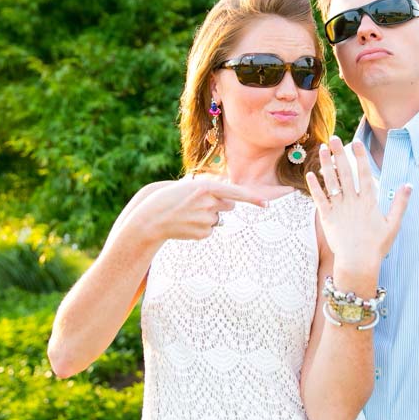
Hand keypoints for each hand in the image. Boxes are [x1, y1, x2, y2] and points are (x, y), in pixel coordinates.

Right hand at [136, 178, 266, 241]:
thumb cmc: (169, 198)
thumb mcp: (189, 186)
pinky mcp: (202, 233)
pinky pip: (210, 230)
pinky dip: (201, 227)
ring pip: (218, 218)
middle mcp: (208, 203)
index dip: (254, 198)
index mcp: (206, 187)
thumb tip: (229, 198)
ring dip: (208, 216)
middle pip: (230, 205)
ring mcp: (205, 219)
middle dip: (221, 204)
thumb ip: (210, 189)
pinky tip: (187, 224)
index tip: (267, 204)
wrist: (151, 218)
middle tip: (200, 204)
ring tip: (188, 214)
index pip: (237, 192)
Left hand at [306, 136, 410, 269]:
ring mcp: (339, 209)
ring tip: (322, 149)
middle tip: (334, 138)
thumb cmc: (377, 246)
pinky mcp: (327, 218)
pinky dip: (315, 186)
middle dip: (339, 153)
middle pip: (345, 173)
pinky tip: (310, 174)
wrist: (357, 263)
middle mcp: (352, 202)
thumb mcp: (393, 225)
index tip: (356, 142)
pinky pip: (319, 199)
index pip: (364, 173)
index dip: (360, 156)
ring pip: (331, 182)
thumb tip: (409, 185)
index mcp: (369, 202)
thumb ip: (400, 204)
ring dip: (326, 164)